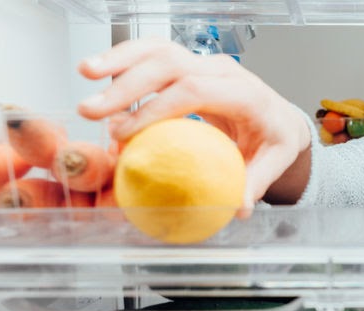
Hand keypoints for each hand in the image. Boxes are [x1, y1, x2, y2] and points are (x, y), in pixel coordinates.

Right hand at [77, 37, 310, 213]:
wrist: (278, 117)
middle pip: (170, 64)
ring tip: (85, 73)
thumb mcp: (274, 161)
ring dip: (119, 60)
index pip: (195, 91)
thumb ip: (255, 182)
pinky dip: (125, 59)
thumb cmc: (273, 139)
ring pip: (158, 50)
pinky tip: (97, 70)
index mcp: (245, 93)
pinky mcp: (189, 64)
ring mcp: (204, 63)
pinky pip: (154, 54)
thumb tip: (238, 208)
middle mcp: (222, 70)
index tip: (126, 132)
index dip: (157, 108)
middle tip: (93, 110)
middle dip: (127, 84)